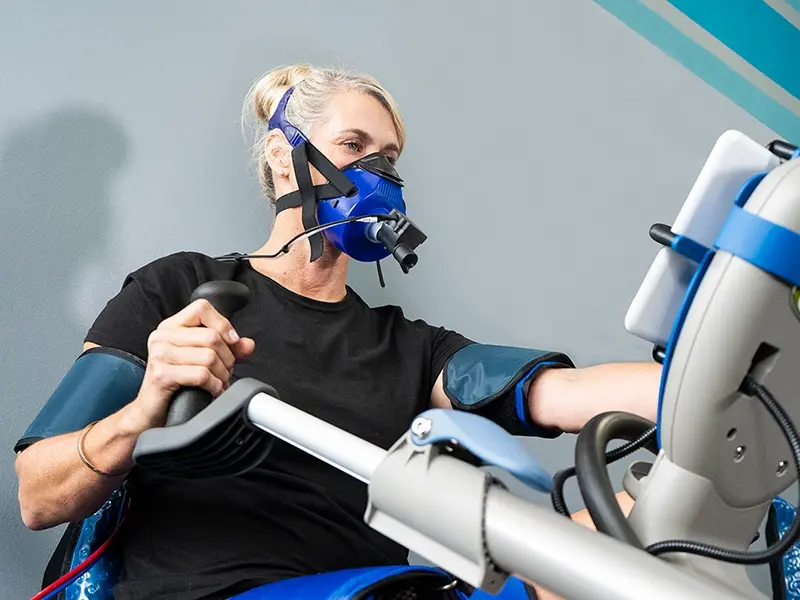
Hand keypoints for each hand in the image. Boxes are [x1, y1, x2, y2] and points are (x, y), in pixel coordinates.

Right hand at [128, 299, 255, 430]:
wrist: (153, 410)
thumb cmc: (177, 382)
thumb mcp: (202, 358)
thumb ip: (227, 347)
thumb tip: (248, 344)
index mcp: (171, 326)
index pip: (202, 308)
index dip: (223, 324)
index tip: (231, 341)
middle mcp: (162, 336)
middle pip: (211, 336)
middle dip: (227, 357)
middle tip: (226, 370)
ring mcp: (160, 355)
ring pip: (209, 357)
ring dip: (222, 374)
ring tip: (219, 381)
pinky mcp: (162, 375)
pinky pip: (201, 375)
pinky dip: (214, 385)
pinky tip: (213, 389)